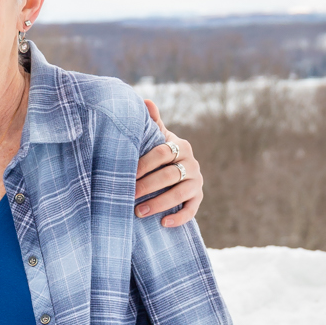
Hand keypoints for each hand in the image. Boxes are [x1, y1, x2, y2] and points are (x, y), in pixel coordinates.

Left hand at [135, 100, 202, 226]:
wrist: (178, 171)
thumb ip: (152, 123)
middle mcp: (192, 162)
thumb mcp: (157, 138)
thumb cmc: (160, 153)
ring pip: (180, 193)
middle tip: (128, 195)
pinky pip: (192, 209)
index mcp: (180, 146)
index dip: (144, 164)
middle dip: (147, 186)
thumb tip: (145, 101)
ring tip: (139, 213)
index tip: (126, 173)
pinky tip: (163, 223)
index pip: (162, 153)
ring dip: (159, 204)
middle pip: (169, 175)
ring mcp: (196, 181)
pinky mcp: (199, 197)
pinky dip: (179, 217)